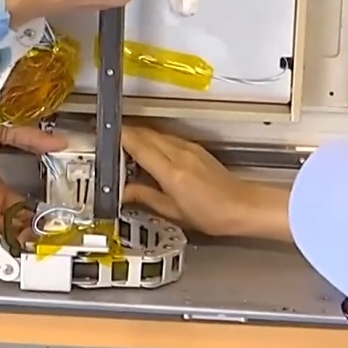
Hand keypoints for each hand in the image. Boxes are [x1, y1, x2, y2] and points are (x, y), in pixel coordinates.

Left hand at [0, 118, 65, 245]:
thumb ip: (28, 139)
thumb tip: (59, 142)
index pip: (23, 206)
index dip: (39, 213)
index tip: (56, 215)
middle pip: (18, 227)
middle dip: (36, 233)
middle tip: (55, 235)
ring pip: (7, 240)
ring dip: (25, 245)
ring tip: (44, 247)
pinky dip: (4, 257)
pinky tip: (20, 259)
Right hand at [121, 126, 290, 239]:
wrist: (243, 207)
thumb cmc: (213, 214)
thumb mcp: (173, 212)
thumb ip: (146, 197)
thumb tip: (124, 191)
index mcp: (171, 171)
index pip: (138, 144)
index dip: (118, 138)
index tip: (103, 137)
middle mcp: (179, 154)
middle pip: (145, 134)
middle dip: (124, 135)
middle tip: (109, 144)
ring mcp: (188, 148)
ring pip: (156, 134)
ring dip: (139, 137)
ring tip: (125, 151)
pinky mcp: (195, 148)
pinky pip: (168, 138)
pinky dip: (154, 142)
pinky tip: (150, 155)